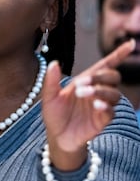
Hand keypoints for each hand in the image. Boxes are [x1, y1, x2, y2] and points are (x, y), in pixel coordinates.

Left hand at [41, 39, 134, 169]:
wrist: (56, 136)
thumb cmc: (54, 113)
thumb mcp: (49, 96)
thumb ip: (51, 81)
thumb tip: (54, 63)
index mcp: (85, 81)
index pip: (105, 65)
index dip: (118, 55)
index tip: (130, 44)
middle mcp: (96, 91)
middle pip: (113, 77)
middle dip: (101, 77)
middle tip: (81, 84)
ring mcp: (100, 105)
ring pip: (114, 93)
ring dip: (101, 91)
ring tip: (84, 94)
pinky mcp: (102, 120)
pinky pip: (111, 111)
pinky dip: (105, 106)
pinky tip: (96, 105)